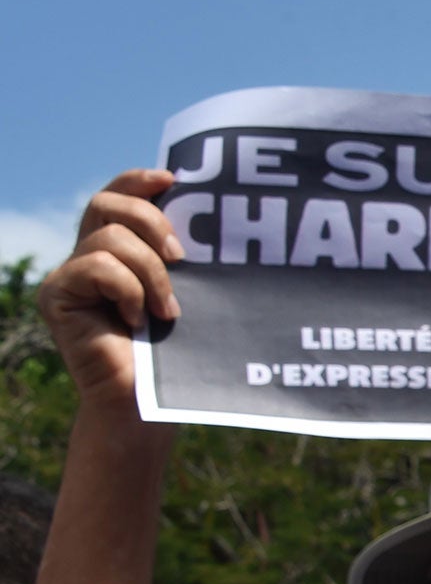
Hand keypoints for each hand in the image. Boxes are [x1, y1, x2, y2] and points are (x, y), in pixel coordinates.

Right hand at [35, 170, 182, 411]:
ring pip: (109, 237)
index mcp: (119, 249)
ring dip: (149, 271)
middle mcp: (88, 255)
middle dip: (150, 220)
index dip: (139, 181)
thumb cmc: (175, 352)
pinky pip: (96, 265)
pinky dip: (127, 288)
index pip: (119, 196)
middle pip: (108, 203)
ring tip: (167, 309)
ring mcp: (70, 275)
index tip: (174, 179)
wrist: (147, 404)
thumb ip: (186, 260)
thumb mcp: (187, 294)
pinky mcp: (58, 296)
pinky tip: (137, 320)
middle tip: (180, 257)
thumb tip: (220, 221)